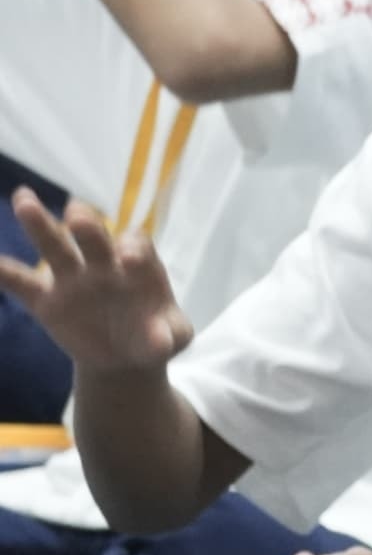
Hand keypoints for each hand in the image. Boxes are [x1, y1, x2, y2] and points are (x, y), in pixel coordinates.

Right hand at [0, 188, 189, 375]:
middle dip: (87, 226)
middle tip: (77, 215)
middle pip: (94, 237)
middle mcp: (103, 263)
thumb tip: (162, 343)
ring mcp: (72, 279)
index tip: (128, 259)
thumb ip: (170, 336)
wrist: (125, 355)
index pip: (136, 244)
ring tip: (24, 199)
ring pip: (55, 246)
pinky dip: (3, 273)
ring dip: (41, 224)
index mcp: (139, 265)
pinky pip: (21, 284)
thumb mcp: (172, 339)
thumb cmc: (156, 337)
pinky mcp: (46, 301)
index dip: (133, 247)